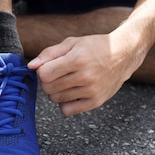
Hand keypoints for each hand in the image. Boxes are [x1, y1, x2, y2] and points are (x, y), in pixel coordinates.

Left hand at [28, 32, 144, 115]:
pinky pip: (67, 111)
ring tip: (67, 81)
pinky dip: (65, 103)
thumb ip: (49, 54)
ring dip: (56, 92)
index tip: (50, 66)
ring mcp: (91, 91)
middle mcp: (85, 77)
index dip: (43, 70)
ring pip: (55, 100)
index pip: (44, 74)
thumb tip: (31, 66)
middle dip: (48, 81)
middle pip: (48, 88)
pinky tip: (72, 92)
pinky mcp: (96, 102)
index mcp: (78, 59)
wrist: (124, 54)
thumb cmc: (95, 47)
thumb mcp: (72, 43)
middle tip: (58, 74)